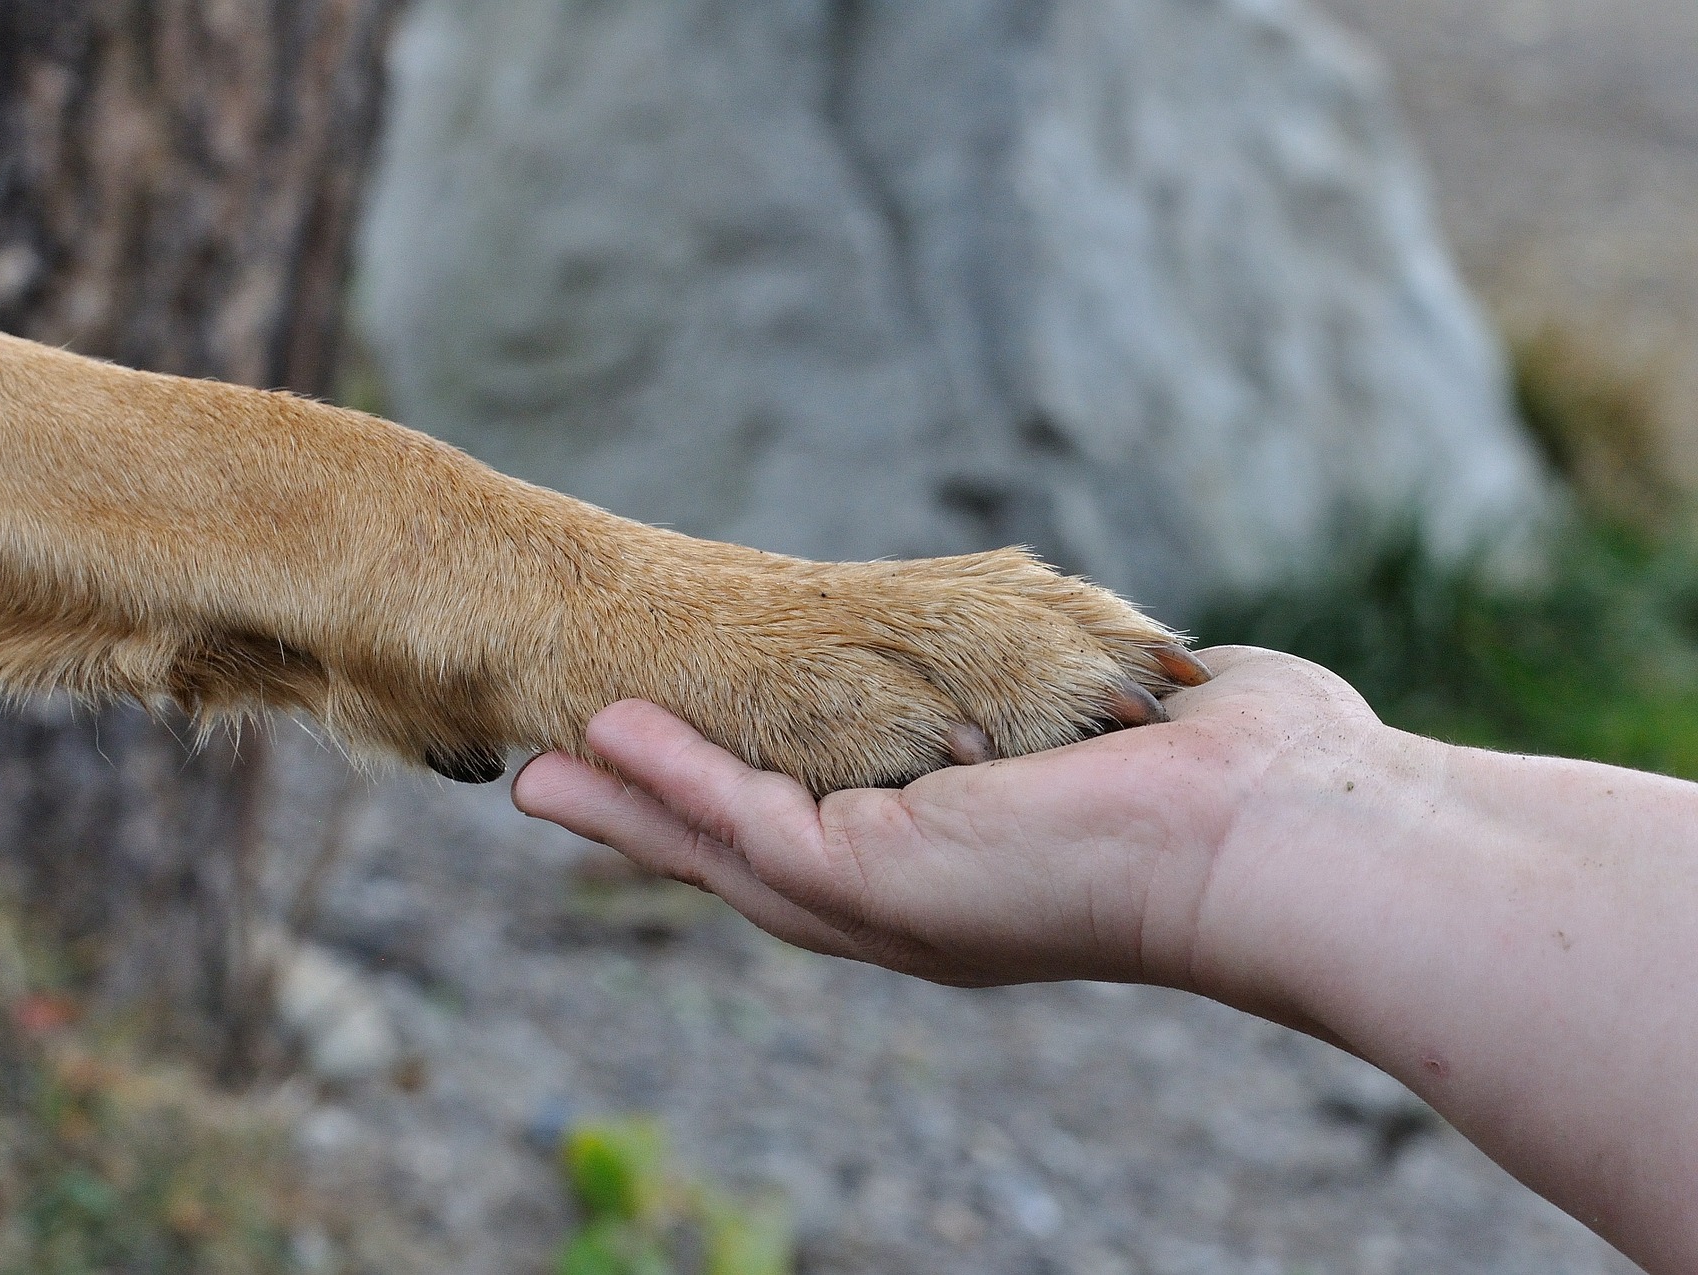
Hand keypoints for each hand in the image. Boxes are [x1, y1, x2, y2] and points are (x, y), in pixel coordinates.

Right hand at [512, 646, 1387, 993]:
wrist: (1288, 833)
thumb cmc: (1249, 777)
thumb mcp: (1133, 724)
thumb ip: (1097, 701)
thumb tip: (1150, 673)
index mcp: (968, 871)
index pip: (831, 833)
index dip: (744, 800)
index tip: (678, 758)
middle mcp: (917, 903)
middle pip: (750, 861)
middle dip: (654, 820)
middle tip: (557, 785)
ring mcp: (890, 902)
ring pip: (723, 853)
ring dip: (631, 807)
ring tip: (544, 770)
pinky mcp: (877, 879)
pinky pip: (743, 824)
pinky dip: (669, 783)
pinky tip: (604, 742)